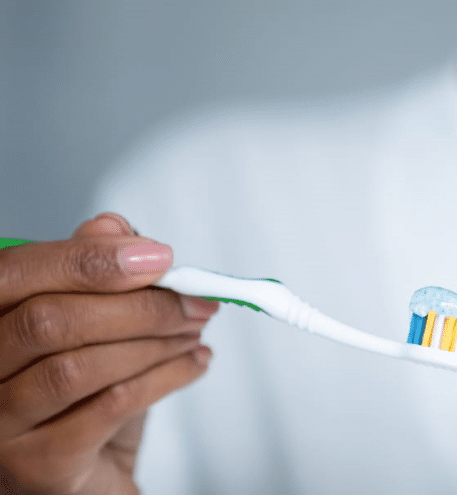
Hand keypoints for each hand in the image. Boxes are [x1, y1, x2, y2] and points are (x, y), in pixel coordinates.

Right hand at [0, 214, 216, 493]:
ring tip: (197, 330)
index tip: (158, 256)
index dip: (86, 258)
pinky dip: (166, 377)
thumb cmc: (84, 395)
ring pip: (79, 366)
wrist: (89, 478)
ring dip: (156, 341)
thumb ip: (93, 272)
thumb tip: (113, 227)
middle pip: (50, 320)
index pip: (14, 273)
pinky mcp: (36, 467)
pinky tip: (194, 364)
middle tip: (195, 300)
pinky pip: (109, 406)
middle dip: (138, 303)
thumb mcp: (93, 324)